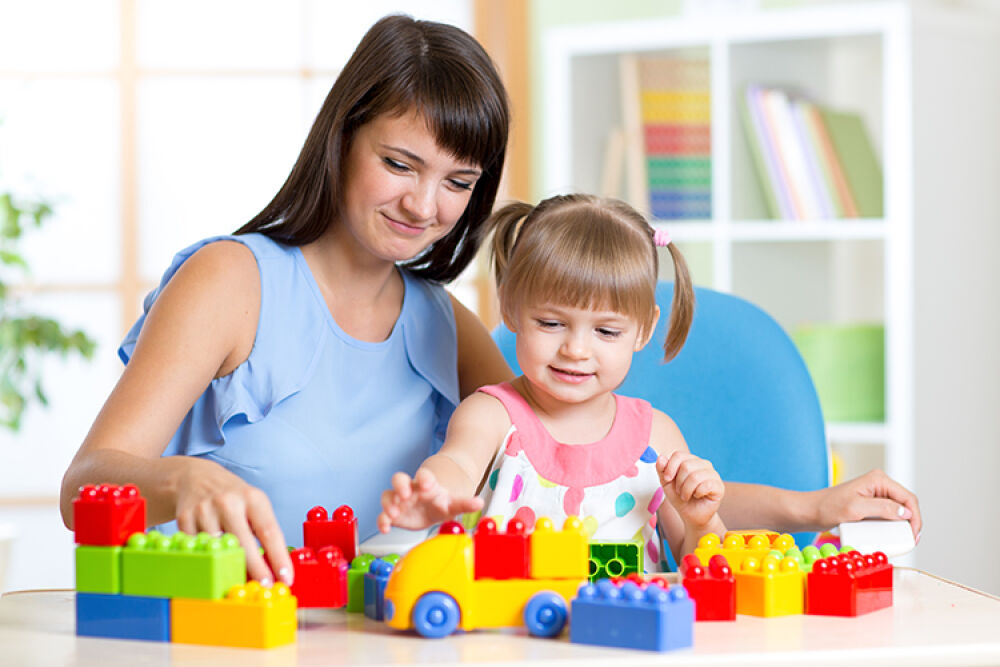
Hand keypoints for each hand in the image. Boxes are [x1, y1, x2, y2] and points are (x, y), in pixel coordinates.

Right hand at [174, 458, 291, 585]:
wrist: (197, 478)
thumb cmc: (234, 498)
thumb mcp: (254, 505)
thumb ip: (264, 531)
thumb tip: (275, 567)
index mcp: (253, 498)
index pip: (269, 531)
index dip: (278, 557)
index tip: (285, 578)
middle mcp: (229, 502)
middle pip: (243, 543)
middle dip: (256, 569)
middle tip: (264, 586)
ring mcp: (205, 510)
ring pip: (218, 549)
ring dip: (230, 569)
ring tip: (240, 581)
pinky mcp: (185, 519)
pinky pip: (199, 549)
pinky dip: (208, 562)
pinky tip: (216, 568)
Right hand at [377, 468, 482, 532]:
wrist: (434, 506)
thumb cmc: (442, 501)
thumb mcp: (454, 503)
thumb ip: (465, 503)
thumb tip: (479, 503)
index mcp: (427, 484)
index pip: (424, 475)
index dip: (424, 478)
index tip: (428, 485)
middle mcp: (411, 489)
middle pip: (399, 479)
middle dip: (400, 485)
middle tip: (405, 495)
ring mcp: (400, 500)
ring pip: (388, 495)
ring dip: (389, 503)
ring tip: (394, 514)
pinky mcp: (394, 514)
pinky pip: (383, 515)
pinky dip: (382, 521)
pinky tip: (386, 528)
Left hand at [657, 451, 723, 528]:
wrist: (691, 515)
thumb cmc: (680, 497)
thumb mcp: (666, 483)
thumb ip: (662, 469)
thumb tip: (661, 457)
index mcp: (691, 460)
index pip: (679, 455)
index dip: (670, 467)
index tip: (666, 479)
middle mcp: (703, 464)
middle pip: (686, 466)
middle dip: (678, 482)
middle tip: (679, 491)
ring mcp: (713, 474)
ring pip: (695, 476)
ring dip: (686, 490)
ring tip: (686, 496)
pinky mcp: (719, 486)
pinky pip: (706, 485)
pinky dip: (697, 493)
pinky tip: (697, 496)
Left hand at [815, 469, 921, 539]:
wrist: (810, 512)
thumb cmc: (828, 508)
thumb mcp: (856, 509)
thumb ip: (882, 508)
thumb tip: (905, 512)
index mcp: (878, 480)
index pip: (908, 498)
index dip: (915, 517)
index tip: (913, 535)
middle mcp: (879, 484)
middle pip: (906, 504)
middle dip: (911, 522)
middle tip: (910, 541)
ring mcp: (874, 494)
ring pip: (898, 510)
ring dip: (903, 525)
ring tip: (904, 540)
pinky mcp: (870, 504)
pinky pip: (888, 514)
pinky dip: (892, 525)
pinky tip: (893, 536)